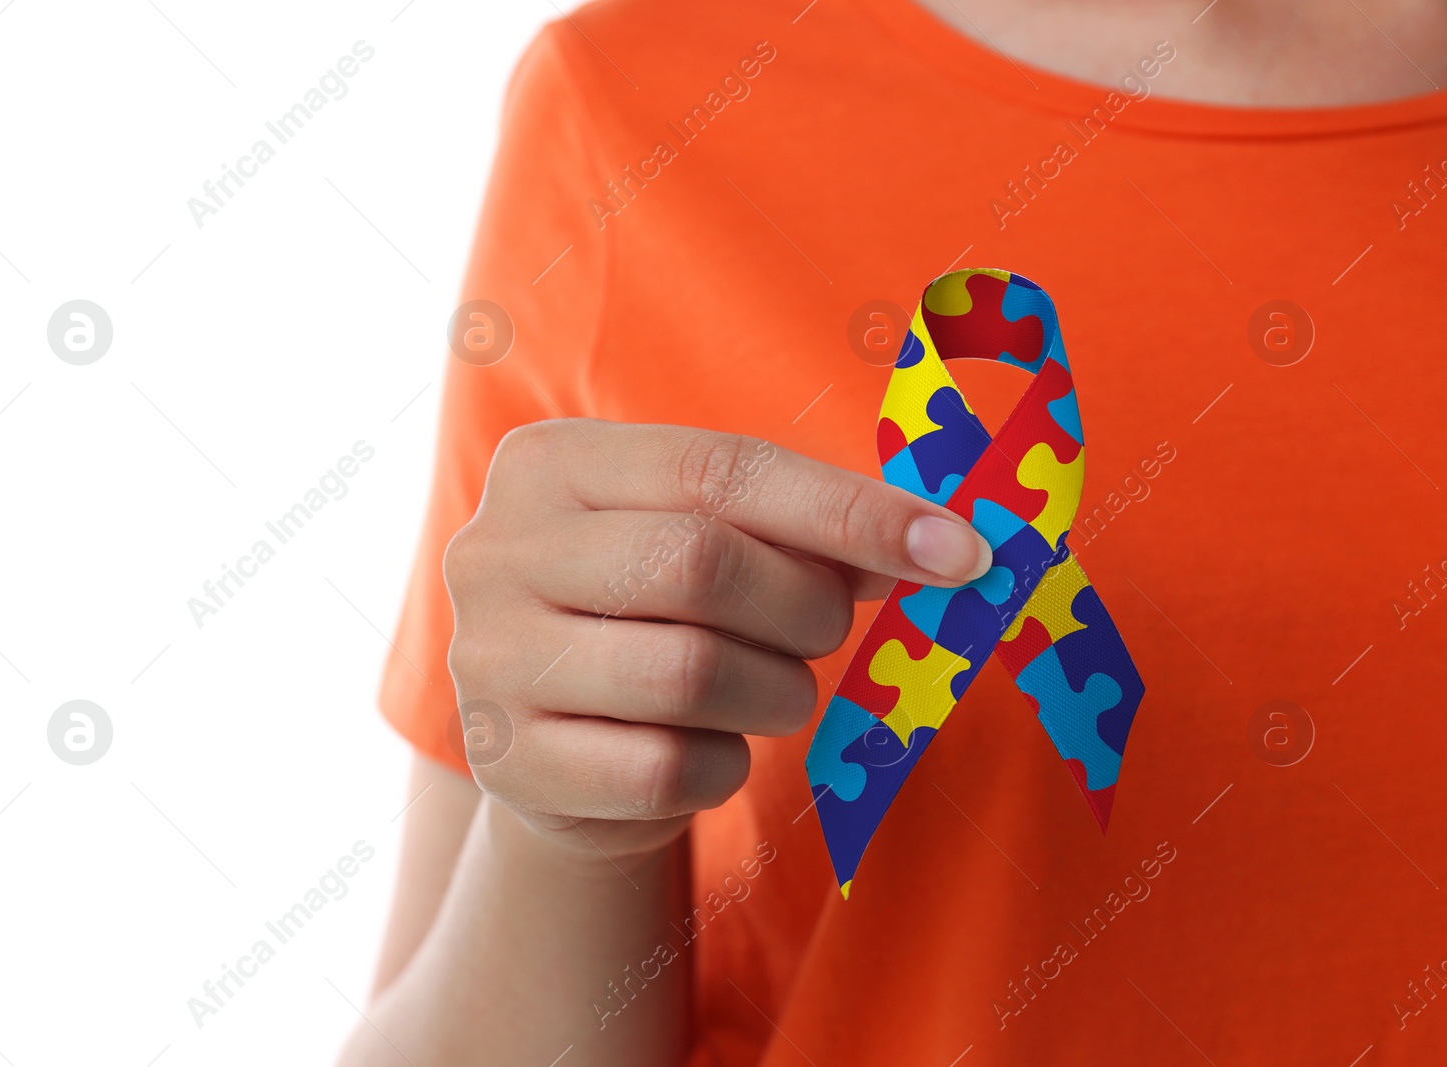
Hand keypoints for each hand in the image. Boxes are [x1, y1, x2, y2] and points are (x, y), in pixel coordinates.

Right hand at [443, 420, 991, 863]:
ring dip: (776, 690)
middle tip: (828, 630)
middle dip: (804, 607)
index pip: (719, 469)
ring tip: (775, 689)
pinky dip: (726, 764)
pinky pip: (666, 768)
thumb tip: (940, 547)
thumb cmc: (651, 614)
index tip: (958, 552)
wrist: (557, 749)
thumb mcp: (705, 539)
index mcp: (551, 462)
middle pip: (699, 564)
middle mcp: (497, 550)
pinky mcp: (509, 764)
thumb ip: (797, 529)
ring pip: (688, 673)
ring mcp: (488, 661)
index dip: (849, 511)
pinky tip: (715, 746)